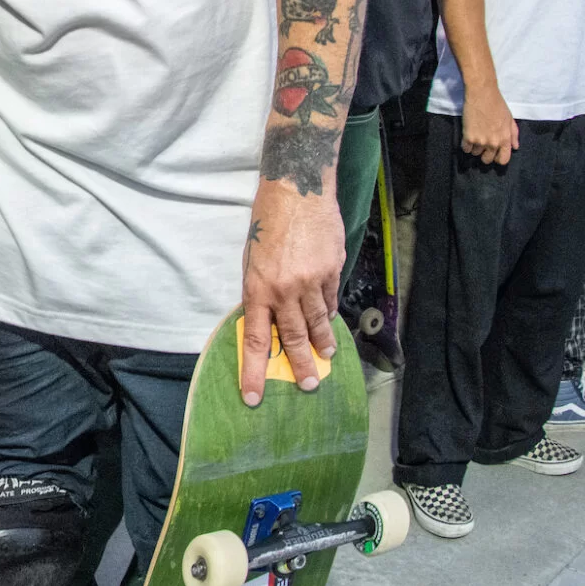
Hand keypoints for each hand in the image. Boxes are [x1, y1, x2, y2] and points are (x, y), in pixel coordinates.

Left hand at [238, 181, 340, 406]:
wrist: (296, 189)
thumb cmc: (267, 222)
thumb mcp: (253, 259)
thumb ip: (262, 291)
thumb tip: (273, 318)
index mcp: (257, 289)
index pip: (256, 341)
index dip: (255, 371)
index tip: (254, 396)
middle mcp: (284, 291)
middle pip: (293, 338)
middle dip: (300, 366)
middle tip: (308, 385)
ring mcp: (310, 282)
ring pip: (318, 323)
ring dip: (322, 344)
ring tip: (326, 358)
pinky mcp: (332, 270)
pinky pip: (330, 299)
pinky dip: (330, 312)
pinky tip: (331, 322)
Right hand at [459, 83, 518, 165]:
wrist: (482, 94)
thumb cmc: (497, 105)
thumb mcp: (510, 119)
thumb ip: (513, 135)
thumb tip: (515, 147)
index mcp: (505, 139)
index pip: (503, 160)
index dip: (498, 159)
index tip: (494, 154)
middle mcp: (493, 143)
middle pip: (487, 160)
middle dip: (485, 155)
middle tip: (483, 145)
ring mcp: (480, 141)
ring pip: (475, 153)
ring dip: (475, 147)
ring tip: (475, 136)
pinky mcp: (468, 137)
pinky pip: (465, 148)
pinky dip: (466, 144)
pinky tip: (468, 136)